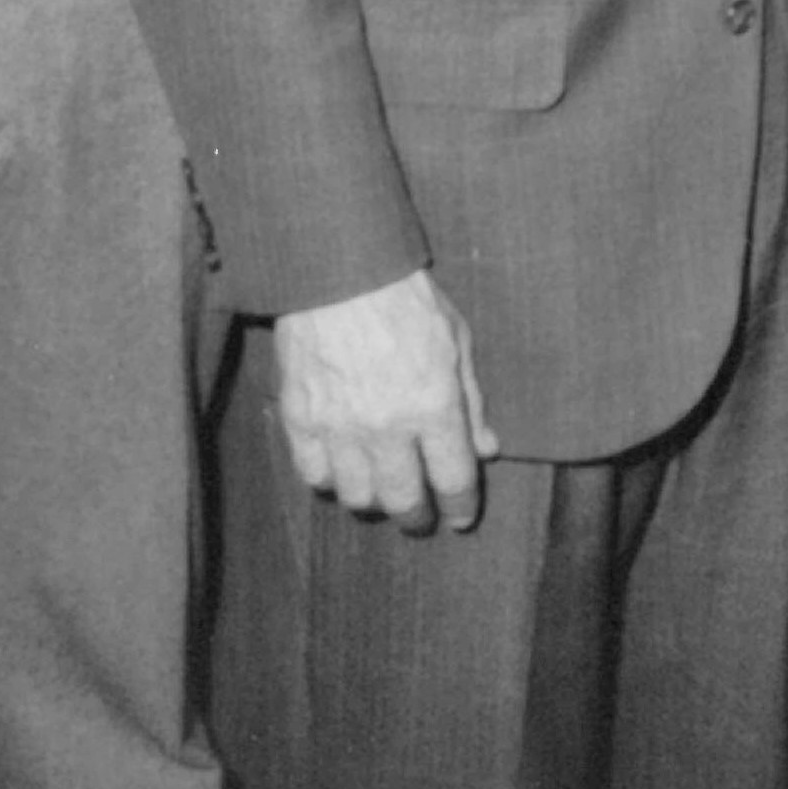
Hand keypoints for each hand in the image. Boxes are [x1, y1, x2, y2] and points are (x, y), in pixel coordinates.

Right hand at [270, 269, 498, 534]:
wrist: (339, 271)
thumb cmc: (407, 299)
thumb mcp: (457, 342)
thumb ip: (472, 402)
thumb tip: (487, 450)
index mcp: (434, 405)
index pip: (453, 479)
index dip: (460, 506)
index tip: (460, 517)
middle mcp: (387, 426)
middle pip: (403, 500)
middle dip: (417, 517)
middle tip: (420, 517)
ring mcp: (339, 427)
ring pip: (357, 496)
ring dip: (374, 500)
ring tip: (382, 489)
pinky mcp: (300, 420)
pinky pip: (315, 476)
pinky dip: (331, 480)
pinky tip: (343, 468)